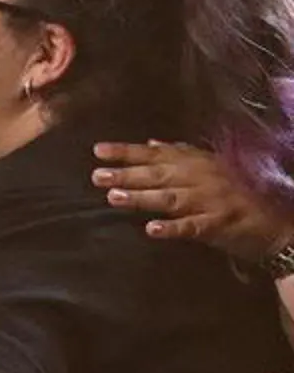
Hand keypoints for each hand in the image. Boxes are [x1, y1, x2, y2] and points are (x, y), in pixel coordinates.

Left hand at [93, 141, 293, 261]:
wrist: (278, 220)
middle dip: (127, 174)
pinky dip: (172, 227)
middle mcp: (202, 178)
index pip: (156, 155)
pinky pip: (193, 226)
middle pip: (158, 175)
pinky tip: (151, 229)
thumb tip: (151, 143)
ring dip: (142, 198)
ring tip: (114, 197)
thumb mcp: (211, 166)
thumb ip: (180, 154)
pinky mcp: (220, 224)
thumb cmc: (241, 191)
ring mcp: (211, 201)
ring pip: (171, 198)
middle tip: (96, 175)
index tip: (98, 151)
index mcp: (198, 163)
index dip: (127, 152)